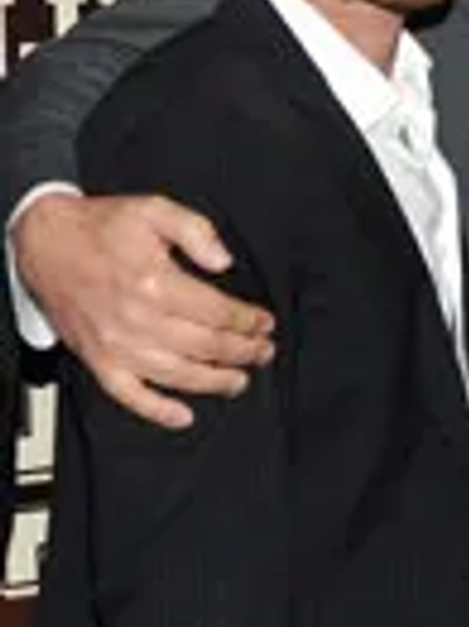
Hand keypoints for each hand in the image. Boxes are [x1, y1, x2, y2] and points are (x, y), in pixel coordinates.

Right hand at [16, 191, 274, 429]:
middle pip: (204, 346)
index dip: (247, 321)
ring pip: (176, 375)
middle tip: (263, 352)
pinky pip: (129, 395)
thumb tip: (224, 260)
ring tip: (239, 381)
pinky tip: (182, 416)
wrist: (46, 242)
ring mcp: (116, 345)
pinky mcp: (98, 360)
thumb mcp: (155, 209)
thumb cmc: (100, 228)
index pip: (217, 313)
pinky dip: (157, 410)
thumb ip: (196, 231)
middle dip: (243, 352)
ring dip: (214, 382)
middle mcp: (136, 320)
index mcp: (154, 284)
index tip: (264, 323)